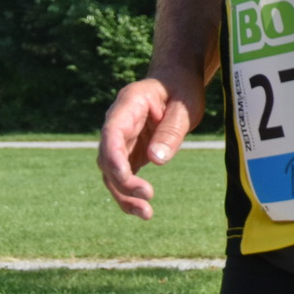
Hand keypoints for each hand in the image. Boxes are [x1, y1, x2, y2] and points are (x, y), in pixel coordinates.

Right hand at [98, 72, 205, 219]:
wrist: (177, 79)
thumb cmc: (182, 87)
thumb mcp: (186, 105)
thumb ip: (171, 130)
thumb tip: (156, 160)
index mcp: (129, 104)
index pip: (112, 132)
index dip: (113, 157)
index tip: (125, 178)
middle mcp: (118, 123)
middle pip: (108, 157)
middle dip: (122, 182)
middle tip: (146, 200)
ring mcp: (122, 138)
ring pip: (112, 171)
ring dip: (123, 194)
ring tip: (146, 213)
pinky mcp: (130, 151)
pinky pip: (123, 175)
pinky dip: (130, 192)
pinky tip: (143, 209)